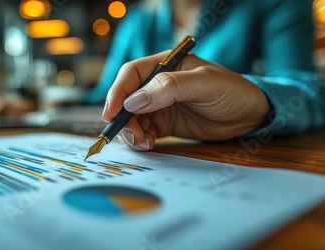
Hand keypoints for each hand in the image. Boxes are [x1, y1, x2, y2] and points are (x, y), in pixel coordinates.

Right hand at [102, 52, 269, 150]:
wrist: (252, 116)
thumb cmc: (233, 91)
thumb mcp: (204, 84)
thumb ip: (170, 88)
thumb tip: (134, 101)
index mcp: (165, 64)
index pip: (132, 74)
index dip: (118, 92)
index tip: (112, 113)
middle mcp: (158, 84)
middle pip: (127, 99)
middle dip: (123, 118)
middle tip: (131, 134)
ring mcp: (160, 105)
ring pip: (132, 118)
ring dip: (131, 131)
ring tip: (144, 143)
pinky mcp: (164, 123)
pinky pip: (143, 131)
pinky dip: (141, 139)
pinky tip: (149, 145)